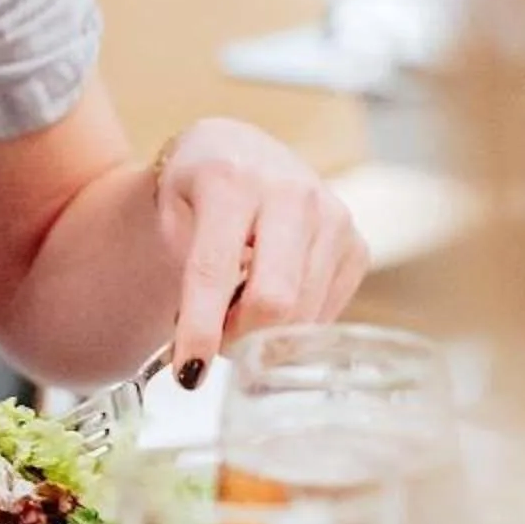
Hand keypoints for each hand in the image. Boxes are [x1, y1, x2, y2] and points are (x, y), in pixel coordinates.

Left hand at [152, 120, 368, 383]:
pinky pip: (327, 314)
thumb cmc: (196, 188)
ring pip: (303, 315)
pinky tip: (269, 301)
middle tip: (213, 338)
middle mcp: (291, 193)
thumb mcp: (168, 213)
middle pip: (273, 301)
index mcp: (231, 180)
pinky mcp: (356, 244)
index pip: (215, 270)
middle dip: (238, 337)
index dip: (201, 329)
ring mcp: (333, 217)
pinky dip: (293, 326)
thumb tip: (200, 351)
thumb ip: (185, 271)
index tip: (188, 373)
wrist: (238, 150)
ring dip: (263, 334)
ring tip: (235, 314)